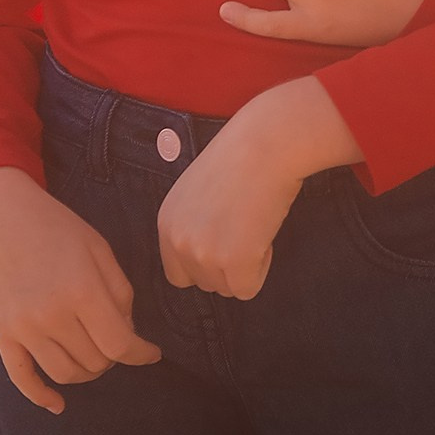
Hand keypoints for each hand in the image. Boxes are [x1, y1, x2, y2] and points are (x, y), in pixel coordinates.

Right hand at [0, 167, 160, 413]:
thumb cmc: (55, 226)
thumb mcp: (99, 248)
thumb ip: (120, 292)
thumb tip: (128, 332)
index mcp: (82, 290)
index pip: (120, 344)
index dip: (142, 354)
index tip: (152, 353)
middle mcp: (52, 315)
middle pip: (96, 361)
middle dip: (114, 356)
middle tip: (116, 339)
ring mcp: (23, 328)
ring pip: (65, 374)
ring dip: (87, 372)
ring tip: (95, 355)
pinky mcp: (2, 334)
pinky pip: (23, 379)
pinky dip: (42, 396)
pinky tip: (58, 404)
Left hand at [157, 79, 360, 298]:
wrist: (267, 144)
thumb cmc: (242, 157)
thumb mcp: (198, 191)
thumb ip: (194, 224)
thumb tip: (206, 256)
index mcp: (166, 222)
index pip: (177, 273)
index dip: (205, 263)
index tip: (225, 242)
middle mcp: (178, 241)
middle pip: (203, 284)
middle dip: (226, 267)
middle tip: (244, 229)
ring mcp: (204, 254)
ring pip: (226, 289)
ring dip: (244, 267)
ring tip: (253, 226)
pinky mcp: (234, 263)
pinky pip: (247, 289)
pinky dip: (261, 268)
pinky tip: (263, 235)